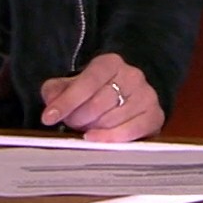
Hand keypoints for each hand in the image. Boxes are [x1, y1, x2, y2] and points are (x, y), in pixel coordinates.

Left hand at [39, 53, 162, 141]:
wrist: (129, 94)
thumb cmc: (97, 91)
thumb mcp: (73, 84)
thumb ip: (56, 90)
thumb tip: (51, 103)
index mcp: (110, 62)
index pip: (87, 81)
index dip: (66, 101)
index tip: (48, 118)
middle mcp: (132, 75)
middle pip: (98, 103)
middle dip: (78, 118)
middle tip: (71, 123)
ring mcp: (146, 95)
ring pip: (112, 119)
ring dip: (93, 129)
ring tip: (86, 127)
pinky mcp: (155, 115)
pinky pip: (131, 131)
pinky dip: (110, 138)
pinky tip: (96, 139)